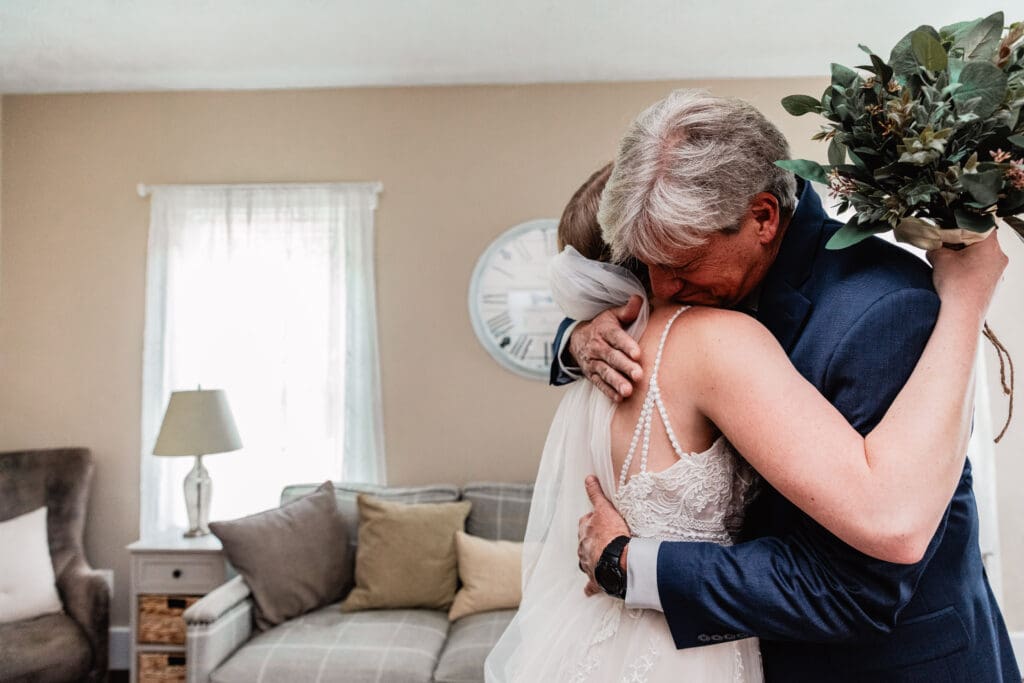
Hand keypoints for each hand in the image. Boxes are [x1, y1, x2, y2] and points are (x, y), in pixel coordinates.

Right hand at [569, 296, 643, 401]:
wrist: (577, 340)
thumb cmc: (603, 326)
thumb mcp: (612, 315)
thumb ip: (627, 310)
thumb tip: (639, 299)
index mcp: (604, 330)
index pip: (616, 337)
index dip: (626, 345)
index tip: (637, 354)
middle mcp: (597, 347)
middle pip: (612, 357)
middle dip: (624, 366)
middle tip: (638, 375)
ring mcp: (593, 362)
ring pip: (605, 373)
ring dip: (616, 382)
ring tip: (628, 391)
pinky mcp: (591, 375)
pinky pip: (599, 384)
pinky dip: (608, 391)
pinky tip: (619, 398)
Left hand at [578, 475, 630, 594]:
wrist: (616, 560)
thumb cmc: (612, 535)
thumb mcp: (605, 510)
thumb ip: (596, 494)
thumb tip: (588, 478)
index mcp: (585, 531)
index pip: (587, 522)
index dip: (595, 521)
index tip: (603, 521)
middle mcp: (583, 547)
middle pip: (586, 541)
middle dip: (593, 540)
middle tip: (605, 539)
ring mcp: (588, 563)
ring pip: (587, 560)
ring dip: (593, 559)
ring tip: (603, 558)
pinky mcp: (596, 579)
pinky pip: (591, 585)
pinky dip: (591, 587)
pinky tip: (589, 591)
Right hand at [928, 230, 1007, 318]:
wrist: (961, 315)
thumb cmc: (956, 286)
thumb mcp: (939, 258)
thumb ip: (936, 246)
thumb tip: (935, 245)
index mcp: (990, 245)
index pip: (980, 224)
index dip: (962, 224)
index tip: (949, 228)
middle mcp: (999, 257)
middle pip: (980, 241)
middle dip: (961, 242)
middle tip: (945, 246)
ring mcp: (998, 272)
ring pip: (981, 256)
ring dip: (965, 257)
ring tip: (947, 264)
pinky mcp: (993, 285)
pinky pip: (981, 270)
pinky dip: (968, 270)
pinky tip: (954, 277)